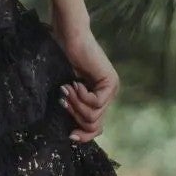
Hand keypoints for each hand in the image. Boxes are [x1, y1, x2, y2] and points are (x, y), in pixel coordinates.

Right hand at [49, 16, 118, 142]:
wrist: (70, 38)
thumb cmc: (65, 61)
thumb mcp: (70, 92)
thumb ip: (76, 108)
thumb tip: (74, 136)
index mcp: (101, 98)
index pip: (97, 127)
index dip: (84, 135)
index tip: (70, 136)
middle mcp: (110, 95)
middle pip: (94, 123)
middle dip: (75, 114)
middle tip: (63, 98)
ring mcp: (112, 89)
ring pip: (93, 115)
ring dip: (75, 104)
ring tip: (67, 88)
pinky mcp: (110, 82)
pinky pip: (94, 103)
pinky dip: (80, 96)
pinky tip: (74, 82)